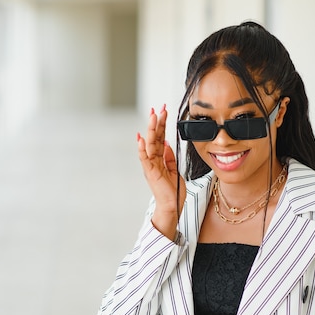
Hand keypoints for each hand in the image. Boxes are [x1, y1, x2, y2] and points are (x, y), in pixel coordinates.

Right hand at [137, 105, 184, 240]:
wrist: (172, 207)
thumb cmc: (173, 191)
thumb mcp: (173, 169)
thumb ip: (169, 157)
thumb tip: (166, 143)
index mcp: (159, 159)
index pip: (160, 137)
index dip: (162, 124)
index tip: (163, 110)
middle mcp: (152, 160)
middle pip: (154, 137)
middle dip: (156, 122)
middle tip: (158, 108)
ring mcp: (150, 166)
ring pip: (149, 144)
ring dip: (151, 130)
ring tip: (152, 116)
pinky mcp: (150, 173)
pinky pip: (145, 159)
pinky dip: (142, 149)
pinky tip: (141, 139)